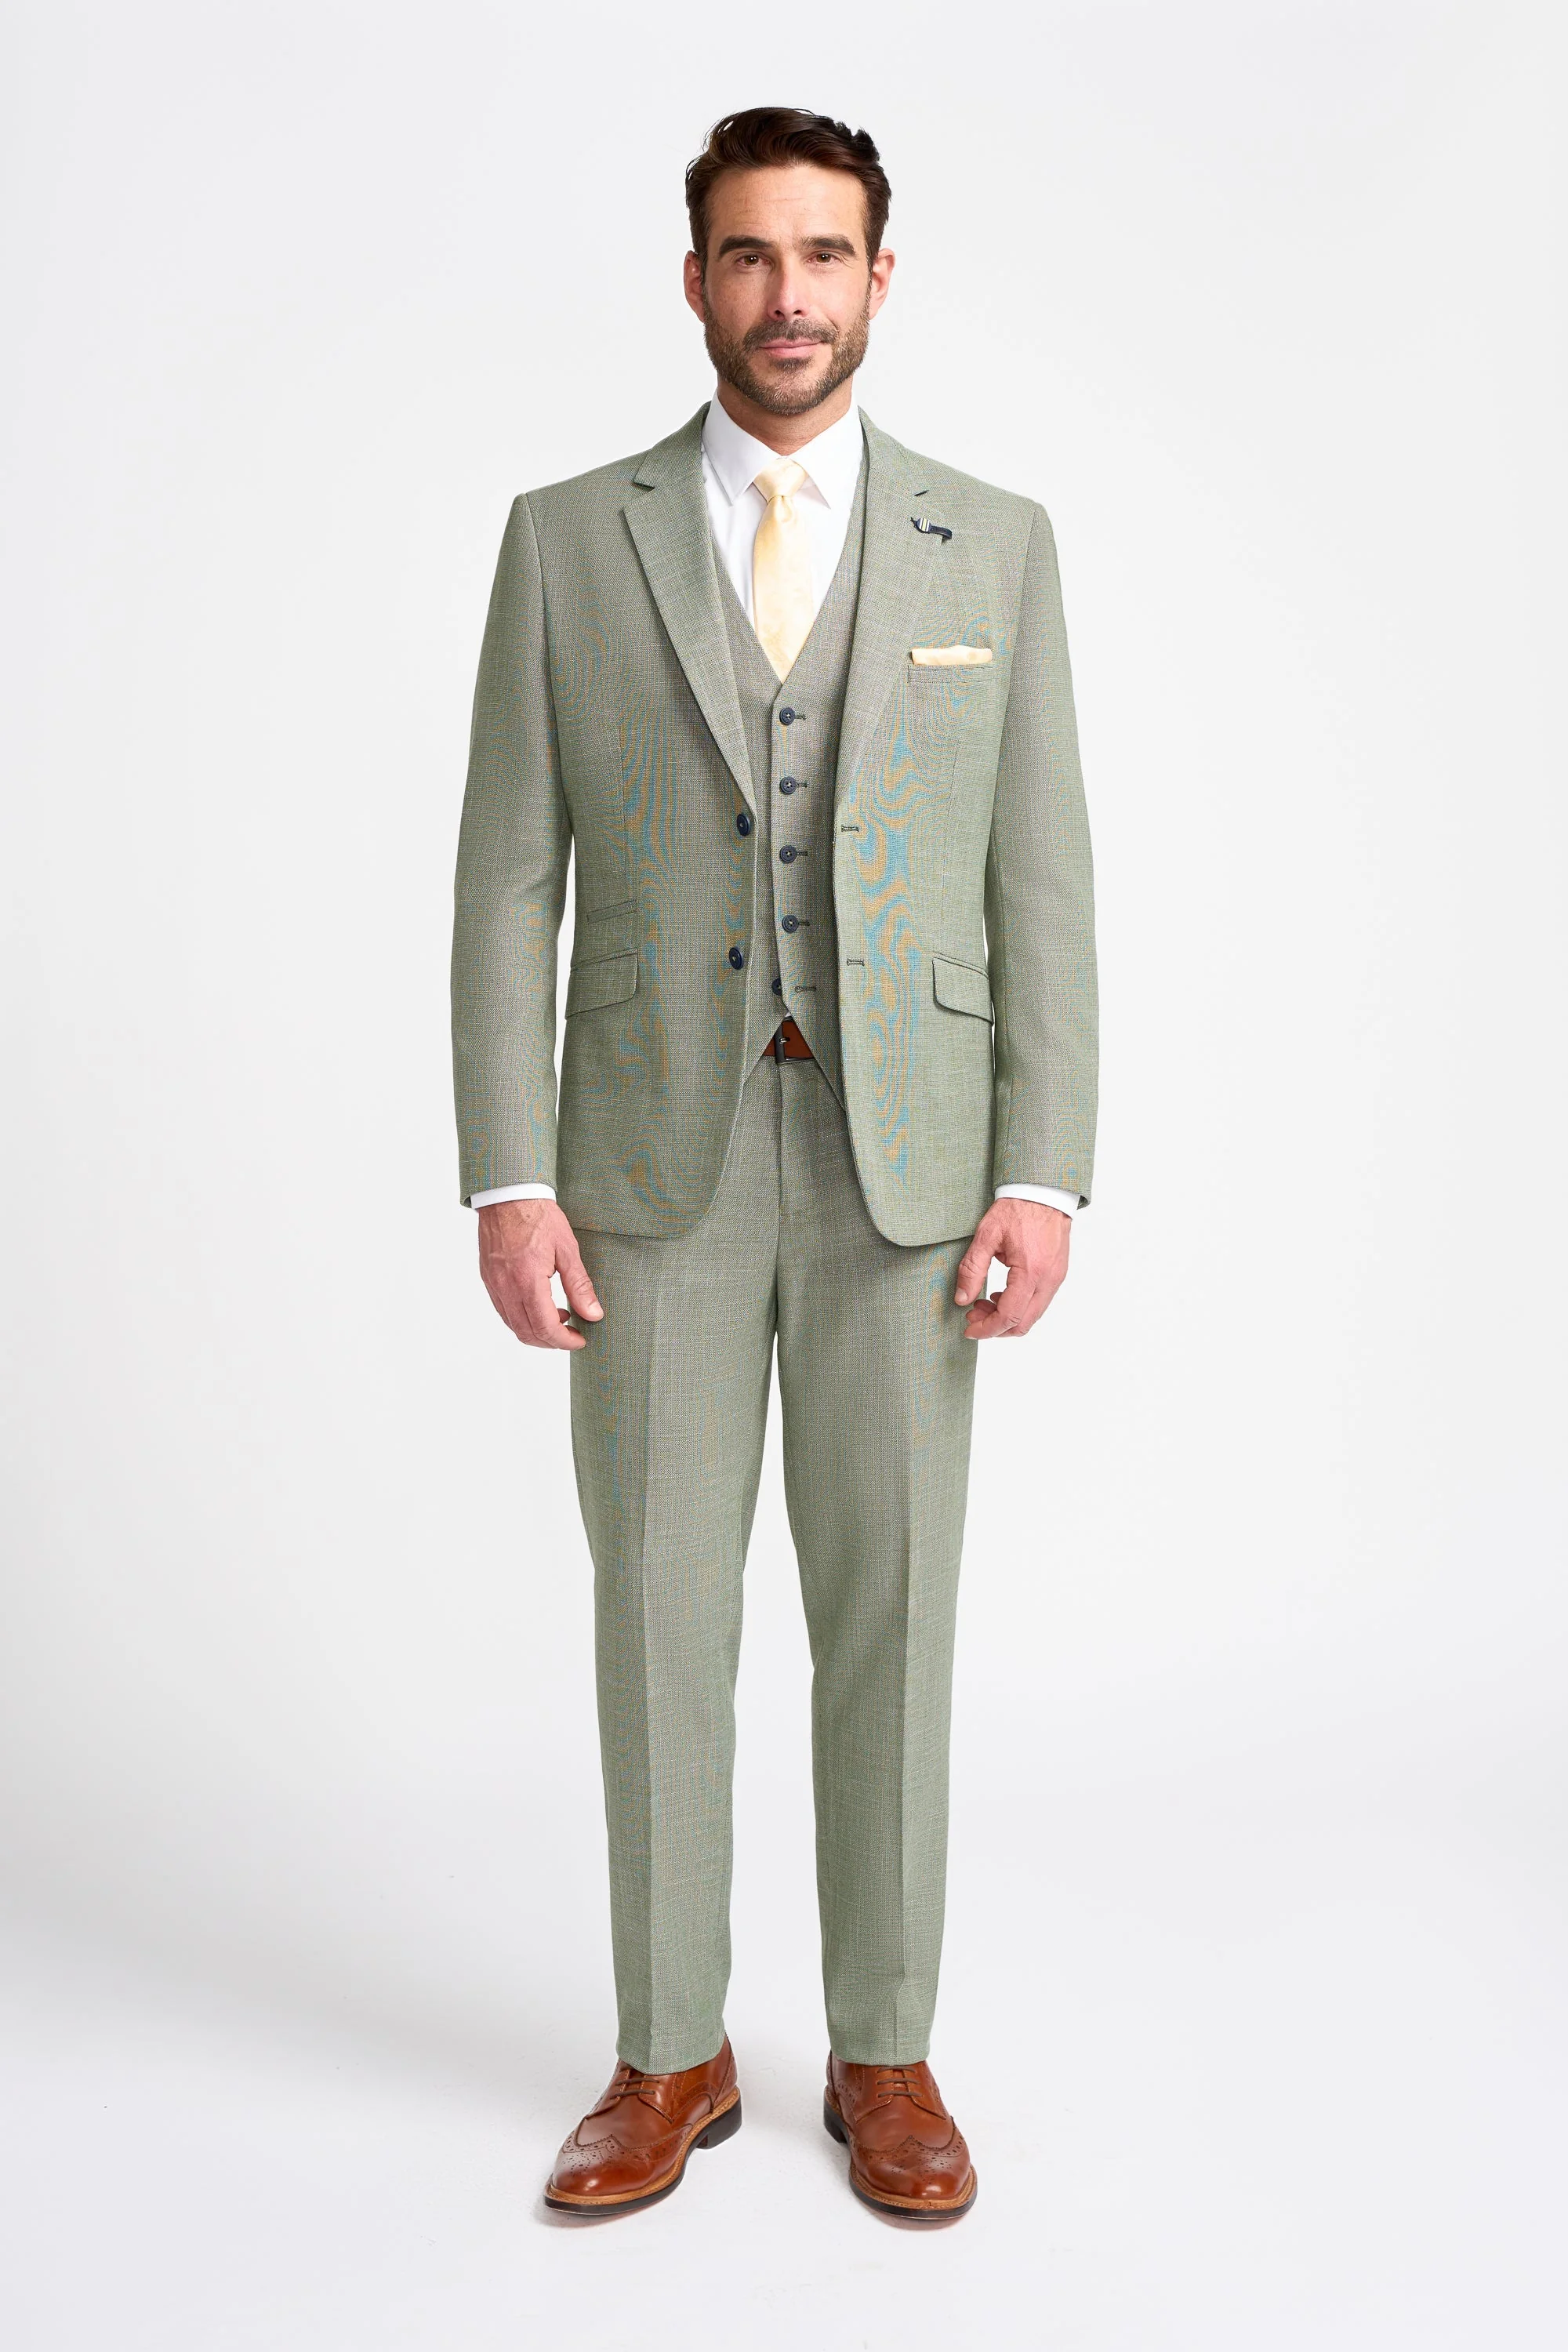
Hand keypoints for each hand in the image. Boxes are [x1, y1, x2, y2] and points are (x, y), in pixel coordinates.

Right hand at [477, 1198, 602, 1351]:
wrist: (508, 1195)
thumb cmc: (538, 1216)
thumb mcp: (567, 1249)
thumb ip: (579, 1286)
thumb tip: (593, 1314)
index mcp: (527, 1280)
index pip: (545, 1327)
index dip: (564, 1341)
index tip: (580, 1340)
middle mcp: (506, 1287)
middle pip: (527, 1333)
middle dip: (551, 1342)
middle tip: (571, 1335)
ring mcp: (493, 1284)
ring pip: (513, 1325)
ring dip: (536, 1331)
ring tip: (559, 1319)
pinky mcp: (488, 1279)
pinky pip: (503, 1311)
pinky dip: (522, 1318)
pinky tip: (539, 1305)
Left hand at [954, 1198, 1071, 1339]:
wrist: (1043, 1192)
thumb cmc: (1017, 1209)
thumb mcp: (986, 1236)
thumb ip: (972, 1270)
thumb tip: (962, 1299)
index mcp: (1031, 1272)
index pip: (1009, 1316)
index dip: (987, 1329)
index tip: (969, 1330)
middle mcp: (1048, 1280)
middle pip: (1023, 1324)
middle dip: (995, 1327)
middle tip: (973, 1315)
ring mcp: (1056, 1278)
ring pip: (1032, 1316)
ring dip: (1007, 1317)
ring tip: (983, 1302)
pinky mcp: (1057, 1274)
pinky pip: (1039, 1303)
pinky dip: (1019, 1307)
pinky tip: (1001, 1293)